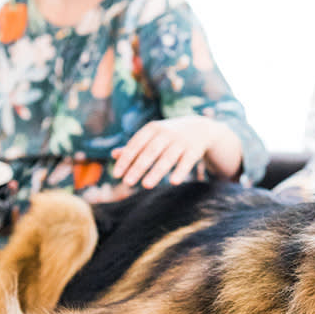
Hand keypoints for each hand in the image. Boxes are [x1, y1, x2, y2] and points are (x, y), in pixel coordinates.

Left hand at [112, 116, 239, 188]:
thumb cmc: (169, 135)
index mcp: (152, 129)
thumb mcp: (152, 136)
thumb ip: (135, 146)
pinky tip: (173, 182)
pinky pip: (186, 162)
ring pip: (167, 158)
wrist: (201, 128)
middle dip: (138, 167)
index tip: (116, 174)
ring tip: (145, 186)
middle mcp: (166, 133)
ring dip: (156, 172)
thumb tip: (113, 155)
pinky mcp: (194, 150)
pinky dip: (180, 171)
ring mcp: (181, 141)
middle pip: (150, 152)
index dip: (126, 159)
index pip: (135, 144)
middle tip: (127, 183)